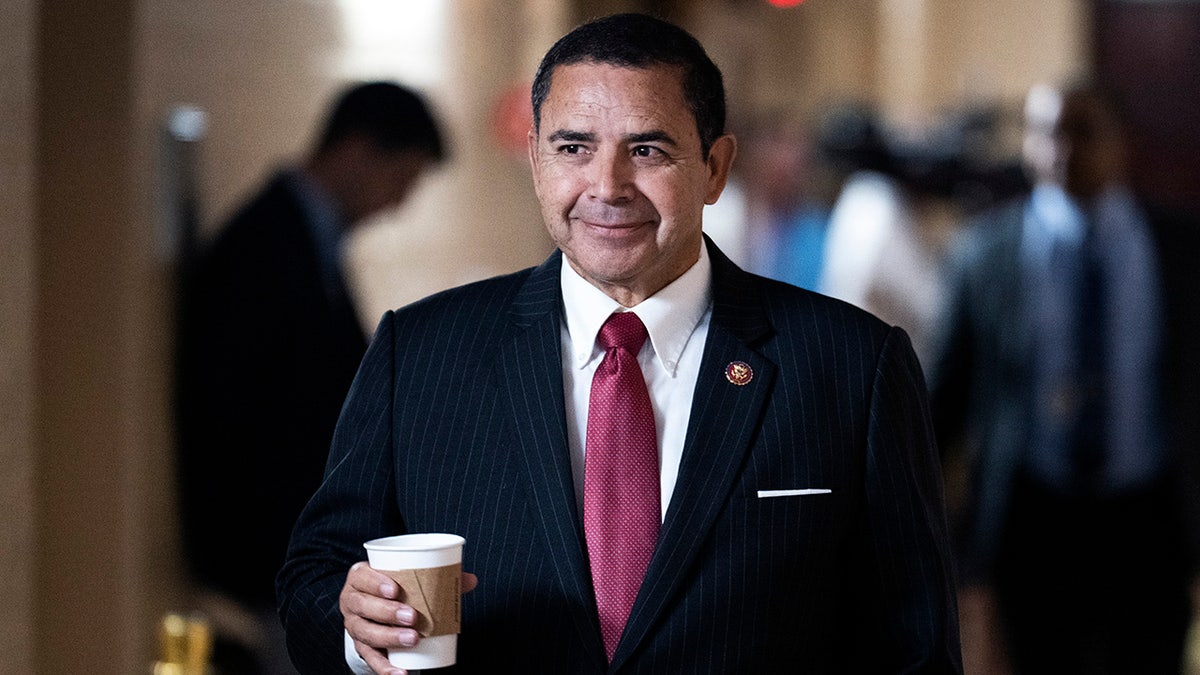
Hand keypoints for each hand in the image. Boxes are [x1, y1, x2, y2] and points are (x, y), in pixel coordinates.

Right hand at [340, 562, 478, 674]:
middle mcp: (352, 601)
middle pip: (363, 606)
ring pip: (365, 632)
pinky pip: (370, 658)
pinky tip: (400, 673)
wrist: (373, 605)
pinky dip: (384, 667)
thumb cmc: (394, 586)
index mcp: (360, 578)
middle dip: (387, 612)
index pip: (362, 577)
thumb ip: (438, 576)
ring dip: (389, 637)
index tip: (395, 589)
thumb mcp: (407, 577)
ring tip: (413, 639)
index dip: (375, 583)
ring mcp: (354, 625)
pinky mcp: (361, 646)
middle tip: (412, 617)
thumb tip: (471, 580)